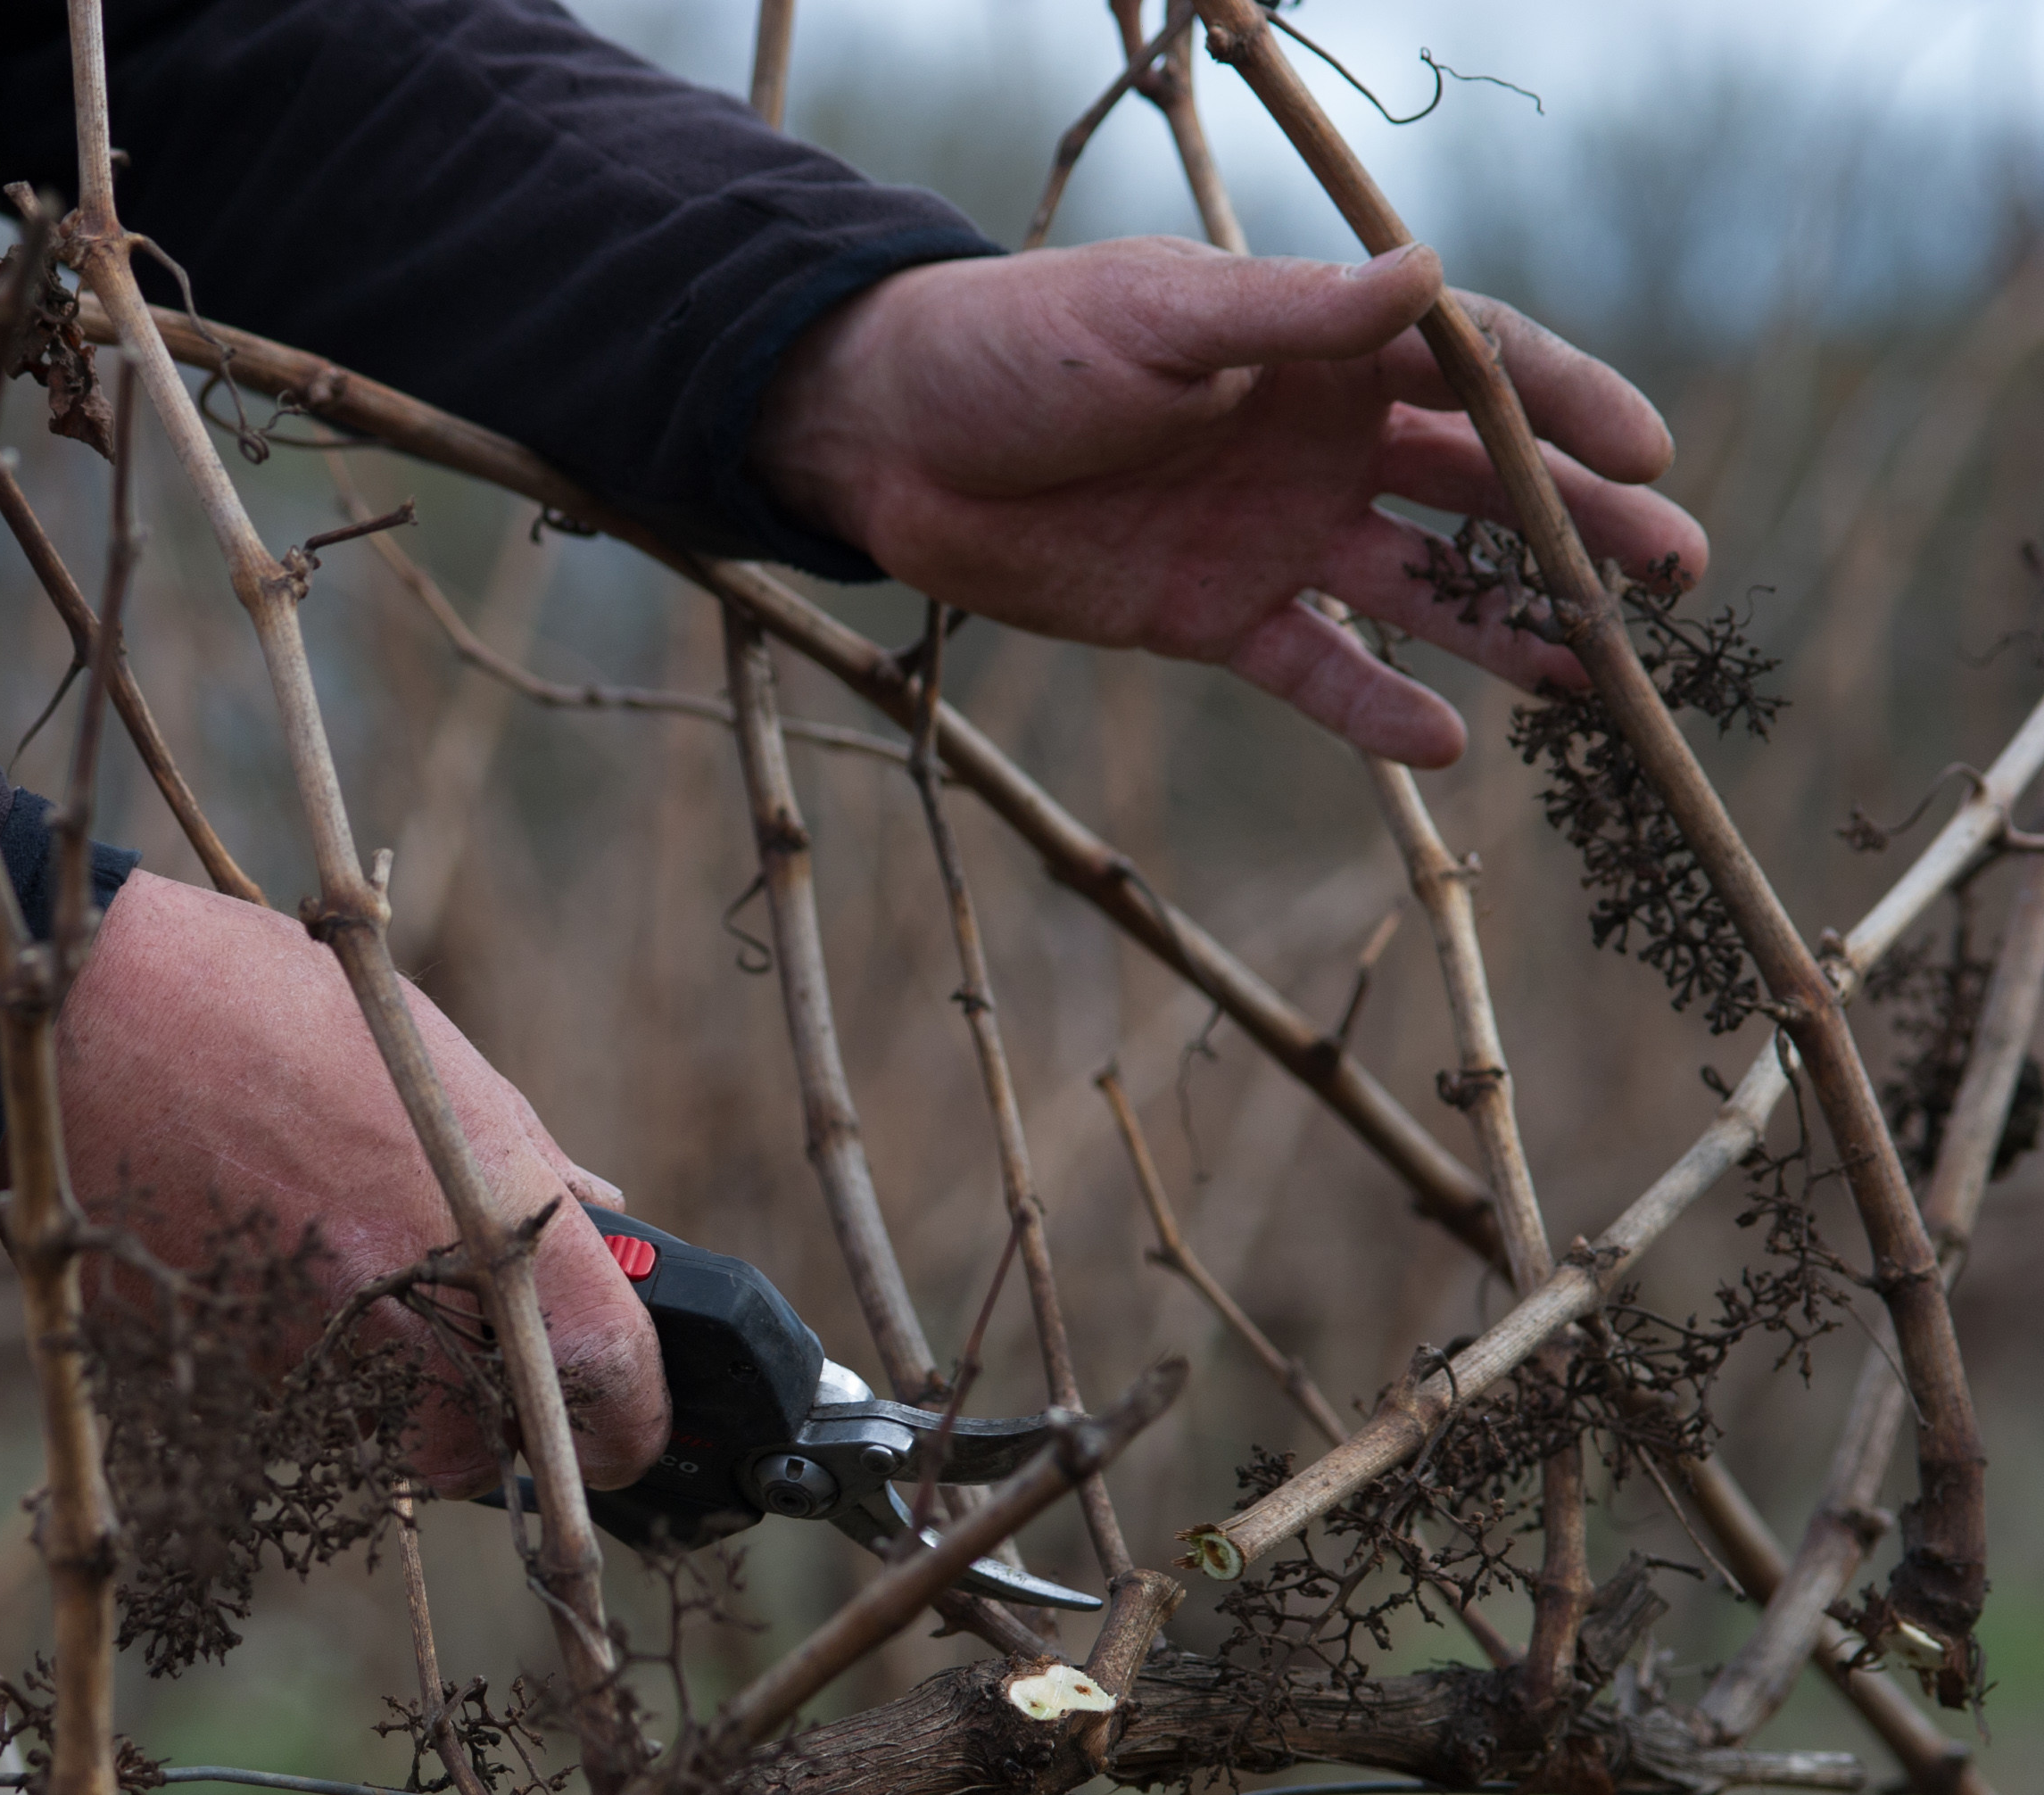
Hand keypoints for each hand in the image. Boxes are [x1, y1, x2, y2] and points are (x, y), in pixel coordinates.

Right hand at [53, 872, 667, 1491]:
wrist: (87, 1027)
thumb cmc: (273, 1015)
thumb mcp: (435, 1064)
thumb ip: (529, 1162)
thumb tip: (602, 1211)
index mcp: (499, 1236)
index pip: (620, 1392)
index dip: (636, 1415)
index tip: (627, 1411)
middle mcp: (413, 1328)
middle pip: (494, 1452)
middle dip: (491, 1407)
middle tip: (460, 1331)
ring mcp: (311, 1371)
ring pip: (383, 1441)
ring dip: (389, 1391)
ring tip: (342, 1277)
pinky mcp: (220, 1387)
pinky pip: (291, 1412)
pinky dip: (298, 1368)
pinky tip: (266, 1270)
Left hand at [753, 237, 1707, 766]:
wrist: (891, 441)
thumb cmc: (1014, 348)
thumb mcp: (1154, 318)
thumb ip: (1290, 317)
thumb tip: (1427, 280)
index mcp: (1318, 347)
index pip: (1478, 371)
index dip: (1568, 407)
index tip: (1648, 453)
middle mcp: (1318, 440)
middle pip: (1479, 484)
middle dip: (1579, 527)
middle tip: (1675, 578)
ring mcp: (1274, 533)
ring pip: (1420, 582)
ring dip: (1506, 623)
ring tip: (1595, 676)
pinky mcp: (1213, 616)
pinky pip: (1317, 668)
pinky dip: (1377, 706)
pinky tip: (1449, 744)